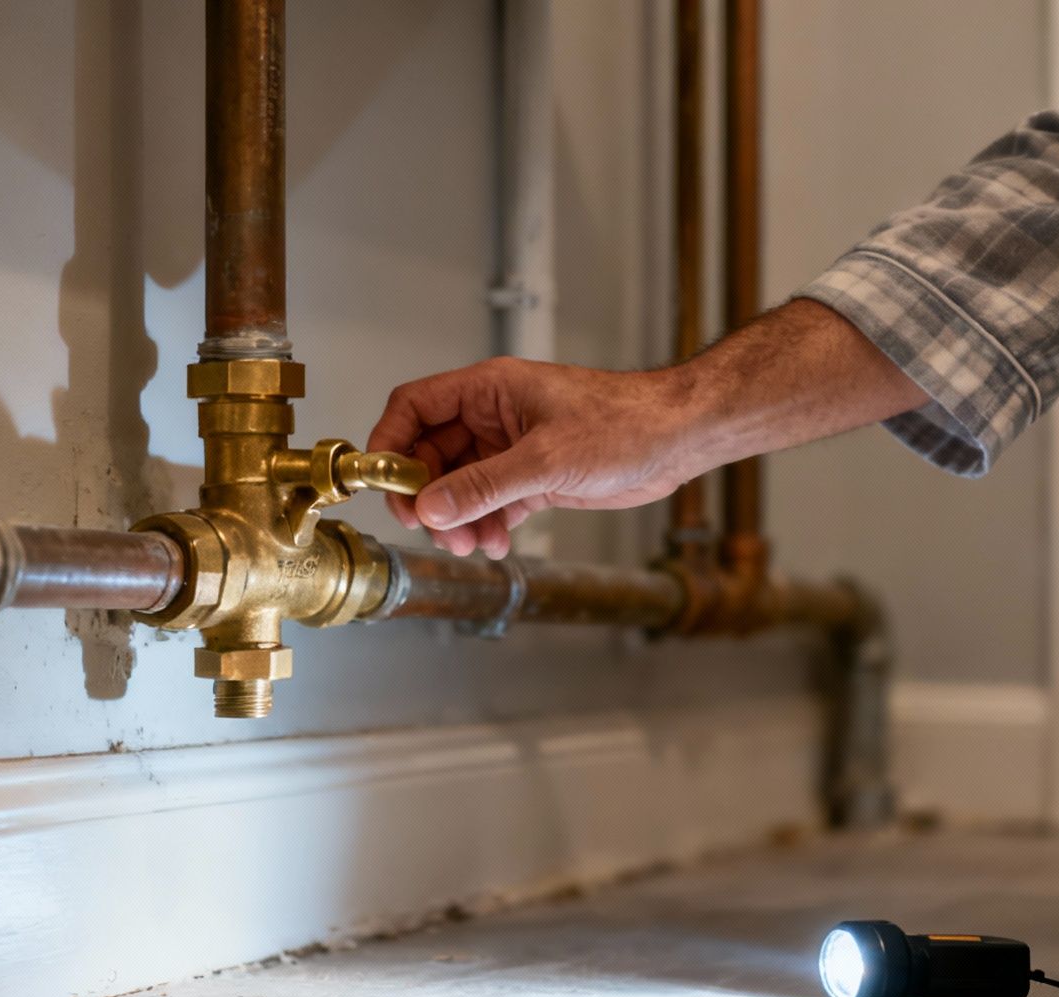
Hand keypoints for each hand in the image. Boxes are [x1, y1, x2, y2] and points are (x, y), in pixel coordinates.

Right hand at [366, 357, 709, 557]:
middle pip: (432, 455)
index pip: (415, 408)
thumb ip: (483, 486)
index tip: (382, 483)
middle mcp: (494, 417)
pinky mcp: (533, 477)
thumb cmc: (624, 424)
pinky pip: (491, 503)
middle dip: (428, 496)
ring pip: (460, 486)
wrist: (676, 440)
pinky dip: (486, 525)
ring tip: (469, 544)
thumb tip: (430, 508)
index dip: (390, 443)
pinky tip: (495, 543)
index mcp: (489, 390)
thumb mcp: (545, 459)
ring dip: (457, 518)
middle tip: (429, 528)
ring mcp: (512, 448)